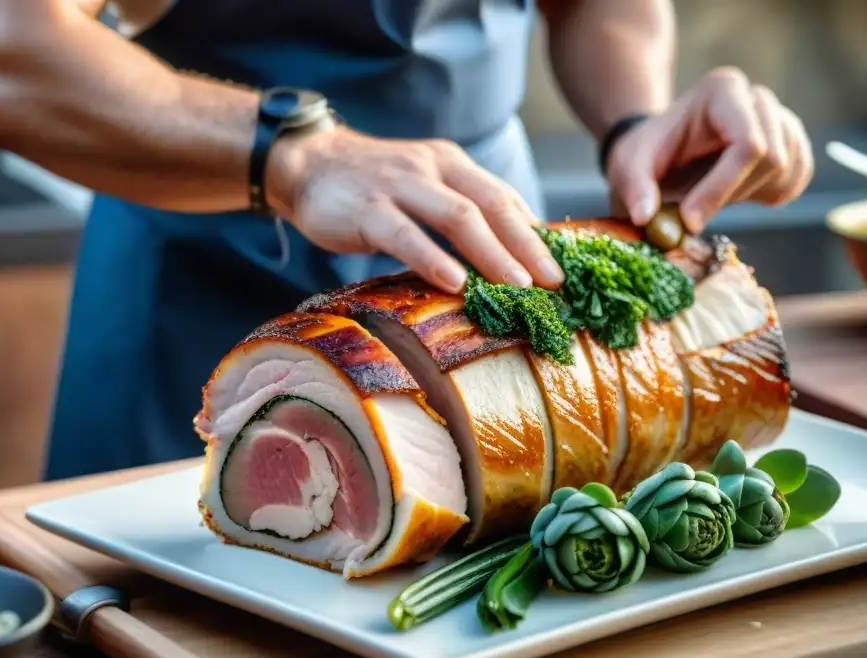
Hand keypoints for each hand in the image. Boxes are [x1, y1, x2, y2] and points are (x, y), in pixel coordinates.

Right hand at [265, 125, 564, 293]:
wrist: (307, 162)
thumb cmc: (371, 187)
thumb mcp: (422, 188)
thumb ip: (457, 212)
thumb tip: (503, 256)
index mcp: (451, 164)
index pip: (503, 198)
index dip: (534, 234)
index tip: (559, 268)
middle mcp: (432, 168)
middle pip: (491, 206)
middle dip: (526, 246)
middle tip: (553, 282)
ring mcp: (399, 186)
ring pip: (457, 217)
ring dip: (492, 253)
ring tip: (517, 286)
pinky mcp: (367, 209)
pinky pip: (405, 235)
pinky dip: (432, 259)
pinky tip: (454, 283)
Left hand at [605, 67, 813, 233]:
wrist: (663, 152)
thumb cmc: (647, 152)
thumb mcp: (629, 166)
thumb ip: (635, 187)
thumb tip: (645, 216)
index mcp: (723, 91)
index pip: (747, 144)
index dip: (721, 188)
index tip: (689, 221)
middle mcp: (759, 99)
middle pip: (771, 159)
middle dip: (730, 195)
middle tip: (693, 212)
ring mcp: (781, 120)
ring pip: (785, 172)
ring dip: (745, 197)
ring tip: (709, 195)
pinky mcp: (793, 145)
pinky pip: (794, 181)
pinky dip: (766, 198)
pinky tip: (734, 194)